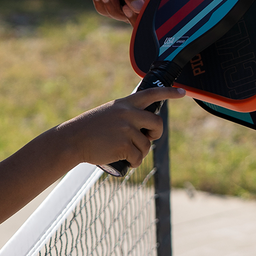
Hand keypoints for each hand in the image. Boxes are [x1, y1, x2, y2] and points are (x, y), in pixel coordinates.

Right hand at [61, 86, 183, 167]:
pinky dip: (135, 162)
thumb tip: (145, 129)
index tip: (182, 92)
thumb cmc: (89, 129)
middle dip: (156, 134)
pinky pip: (138, 157)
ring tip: (127, 153)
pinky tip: (127, 162)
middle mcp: (128, 114)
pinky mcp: (124, 145)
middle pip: (157, 123)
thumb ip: (126, 115)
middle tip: (149, 138)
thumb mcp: (109, 113)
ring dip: (140, 153)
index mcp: (125, 103)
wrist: (72, 140)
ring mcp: (126, 130)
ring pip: (146, 145)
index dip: (169, 93)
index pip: (152, 94)